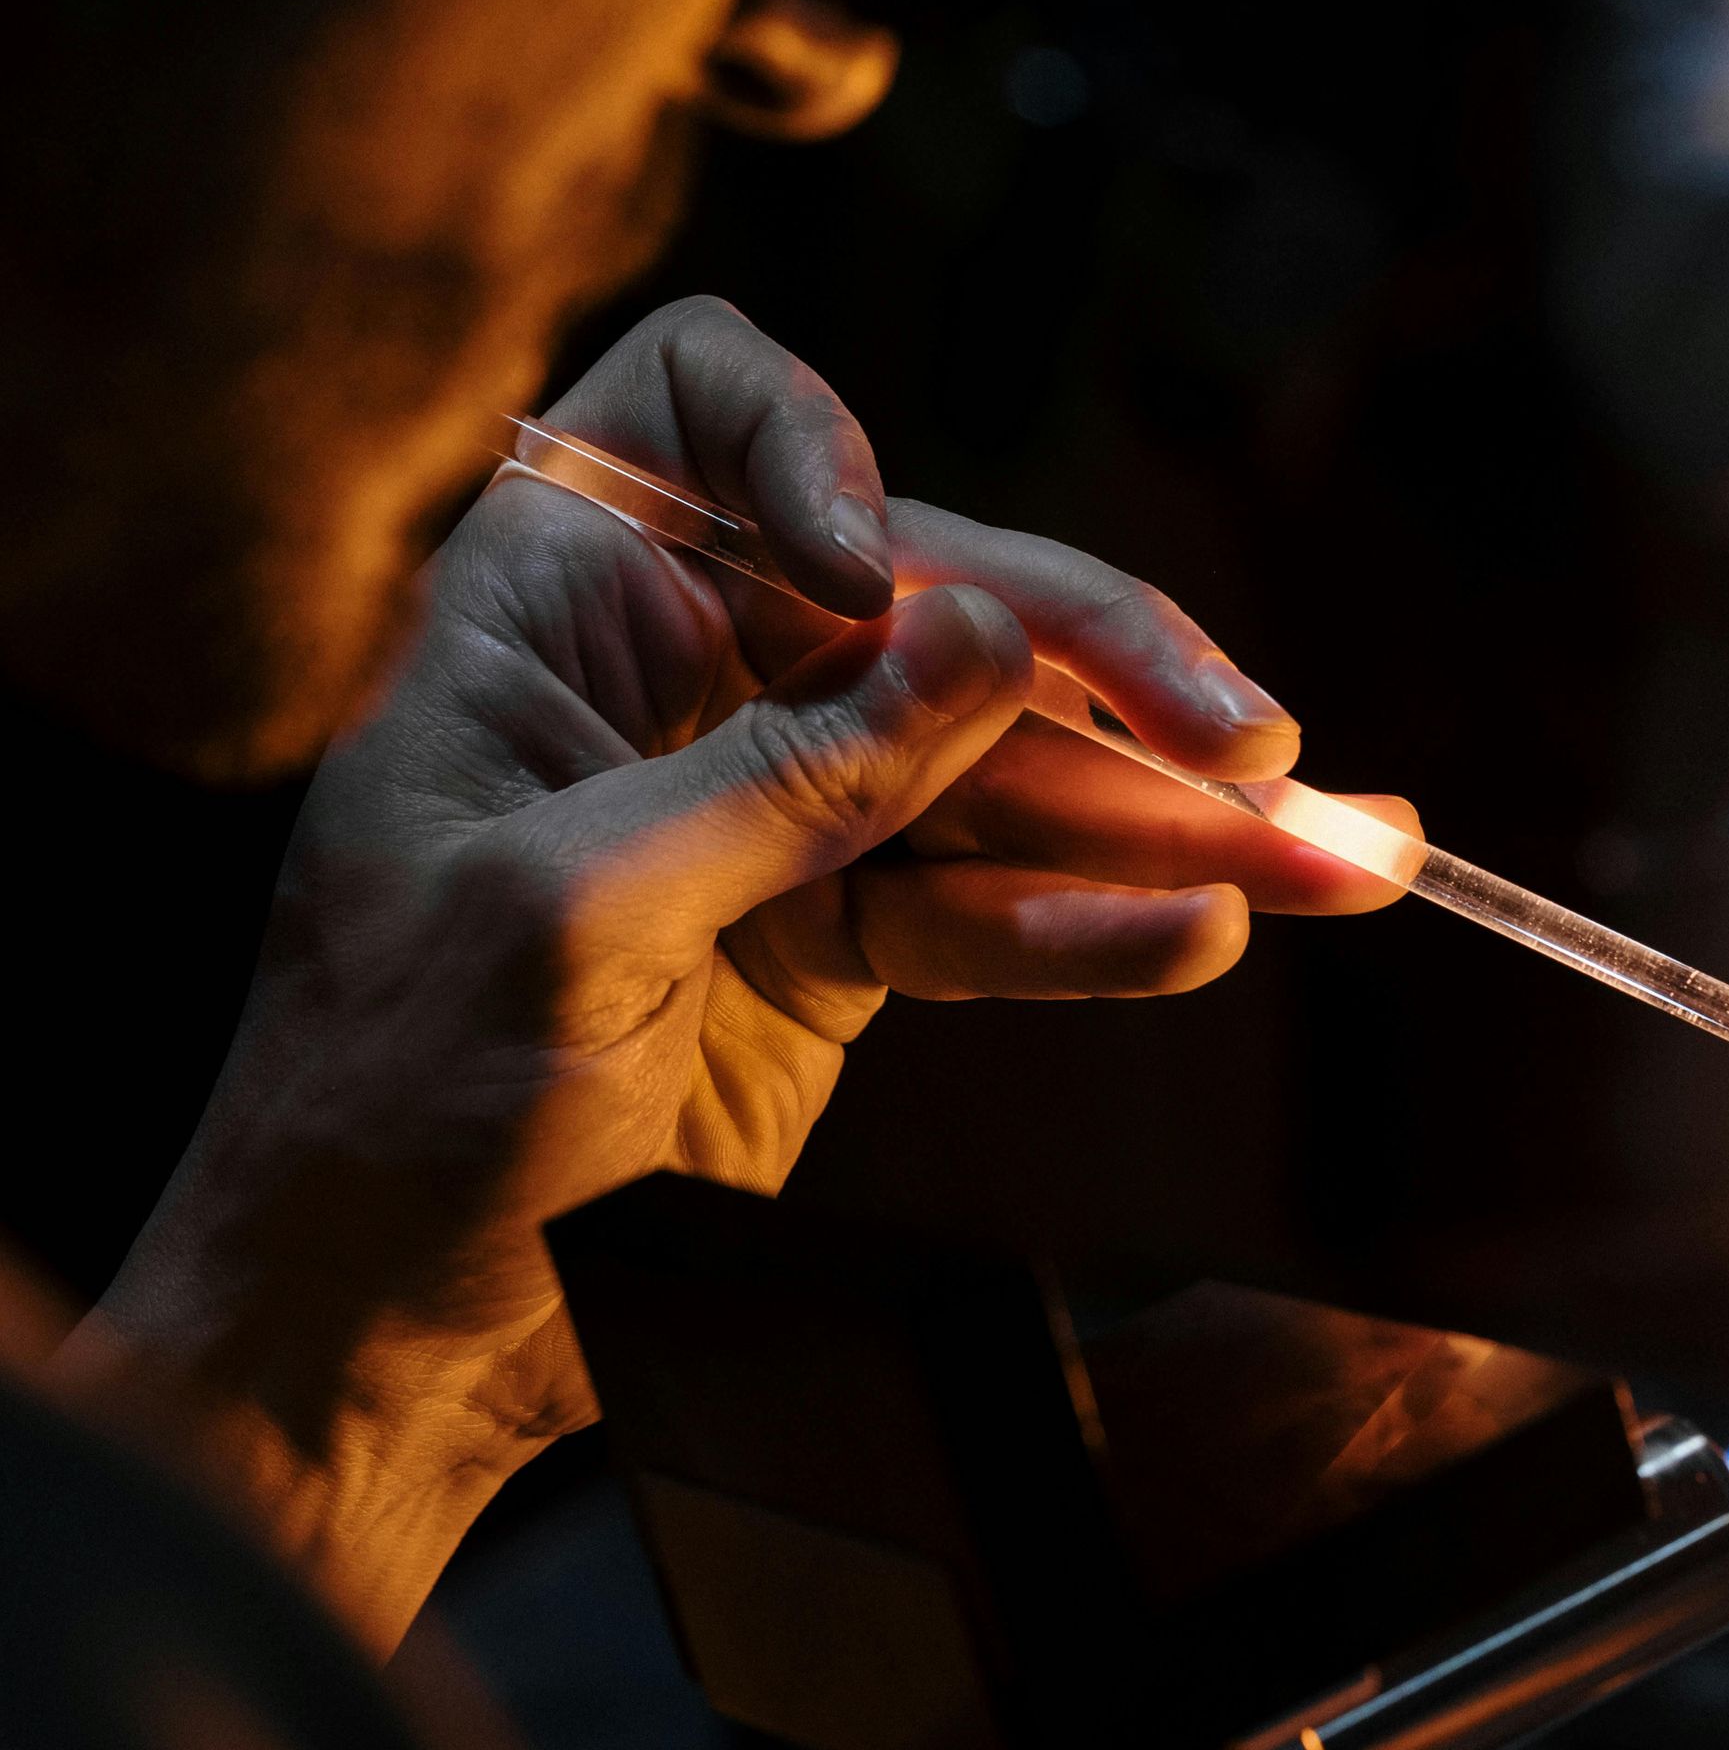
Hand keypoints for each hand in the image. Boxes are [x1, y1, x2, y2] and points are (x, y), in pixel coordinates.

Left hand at [61, 299, 1412, 1646]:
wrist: (372, 1340)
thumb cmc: (384, 1112)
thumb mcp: (568, 922)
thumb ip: (788, 778)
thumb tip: (982, 640)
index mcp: (550, 609)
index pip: (698, 409)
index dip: (814, 448)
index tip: (886, 574)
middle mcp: (669, 679)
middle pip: (922, 602)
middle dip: (1095, 669)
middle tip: (1258, 746)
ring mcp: (765, 813)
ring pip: (992, 767)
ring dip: (1158, 814)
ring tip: (1335, 857)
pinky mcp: (830, 946)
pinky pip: (985, 909)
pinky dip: (1088, 926)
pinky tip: (1195, 935)